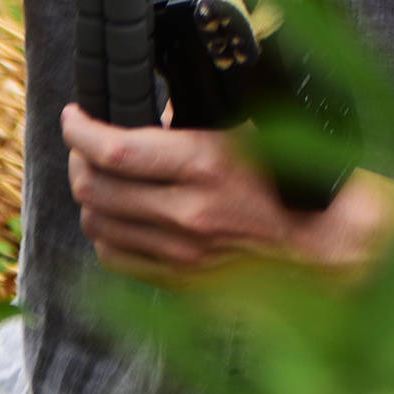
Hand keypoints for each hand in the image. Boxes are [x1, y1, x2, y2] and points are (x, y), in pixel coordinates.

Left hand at [60, 107, 393, 281]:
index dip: (81, 130)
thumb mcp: (249, 131)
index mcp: (208, 165)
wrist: (319, 248)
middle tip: (83, 142)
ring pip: (97, 222)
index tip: (74, 116)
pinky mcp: (179, 278)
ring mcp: (181, 252)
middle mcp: (188, 212)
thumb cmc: (291, 181)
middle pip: (94, 187)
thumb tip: (150, 115)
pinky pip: (115, 255)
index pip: (116, 149)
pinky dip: (106, 231)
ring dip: (90, 194)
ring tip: (99, 175)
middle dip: (78, 158)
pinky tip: (119, 213)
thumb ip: (196, 120)